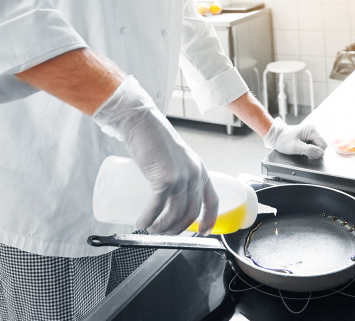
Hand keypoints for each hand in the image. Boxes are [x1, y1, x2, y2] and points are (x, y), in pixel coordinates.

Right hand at [92, 76, 217, 234]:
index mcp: (200, 170)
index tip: (202, 232)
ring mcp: (181, 177)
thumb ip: (176, 174)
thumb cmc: (154, 139)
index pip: (212, 201)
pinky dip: (149, 219)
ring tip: (150, 229)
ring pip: (174, 214)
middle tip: (163, 232)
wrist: (141, 122)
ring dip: (161, 228)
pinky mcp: (164, 178)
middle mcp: (195, 175)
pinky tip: (142, 223)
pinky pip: (158, 207)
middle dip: (177, 229)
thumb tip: (166, 199)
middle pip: (190, 213)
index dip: (209, 220)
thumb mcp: (174, 159)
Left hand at [263, 118, 326, 158]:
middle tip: (304, 152)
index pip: (323, 144)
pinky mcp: (308, 135)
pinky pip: (313, 144)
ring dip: (311, 150)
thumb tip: (321, 153)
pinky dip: (308, 148)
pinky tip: (301, 147)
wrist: (275, 136)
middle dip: (314, 151)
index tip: (308, 154)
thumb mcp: (295, 147)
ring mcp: (310, 132)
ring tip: (301, 149)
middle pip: (321, 145)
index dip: (317, 152)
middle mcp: (312, 129)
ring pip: (317, 145)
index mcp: (311, 130)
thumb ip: (309, 150)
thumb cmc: (283, 140)